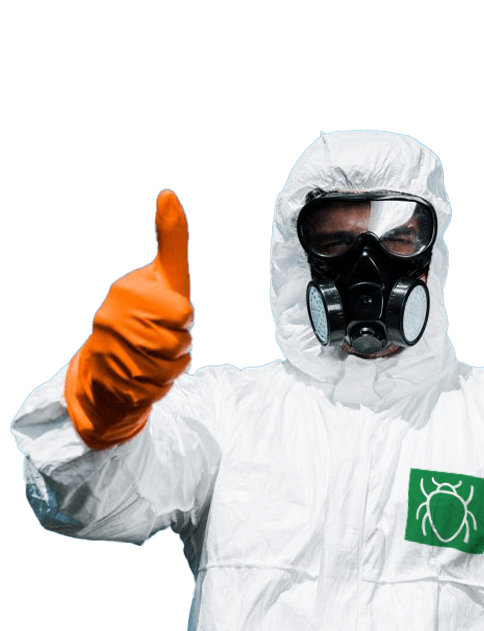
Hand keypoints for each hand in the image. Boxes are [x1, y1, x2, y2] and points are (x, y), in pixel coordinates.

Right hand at [64, 189, 193, 448]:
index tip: (172, 313)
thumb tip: (168, 192)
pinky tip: (144, 377)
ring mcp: (109, 352)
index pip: (181, 311)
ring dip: (172, 366)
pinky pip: (157, 390)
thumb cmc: (143, 311)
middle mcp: (113, 319)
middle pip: (181, 341)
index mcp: (128, 291)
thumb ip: (171, 239)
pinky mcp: (110, 382)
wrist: (105, 364)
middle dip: (181, 344)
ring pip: (172, 367)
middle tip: (164, 337)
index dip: (183, 317)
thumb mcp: (163, 273)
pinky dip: (158, 387)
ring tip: (153, 355)